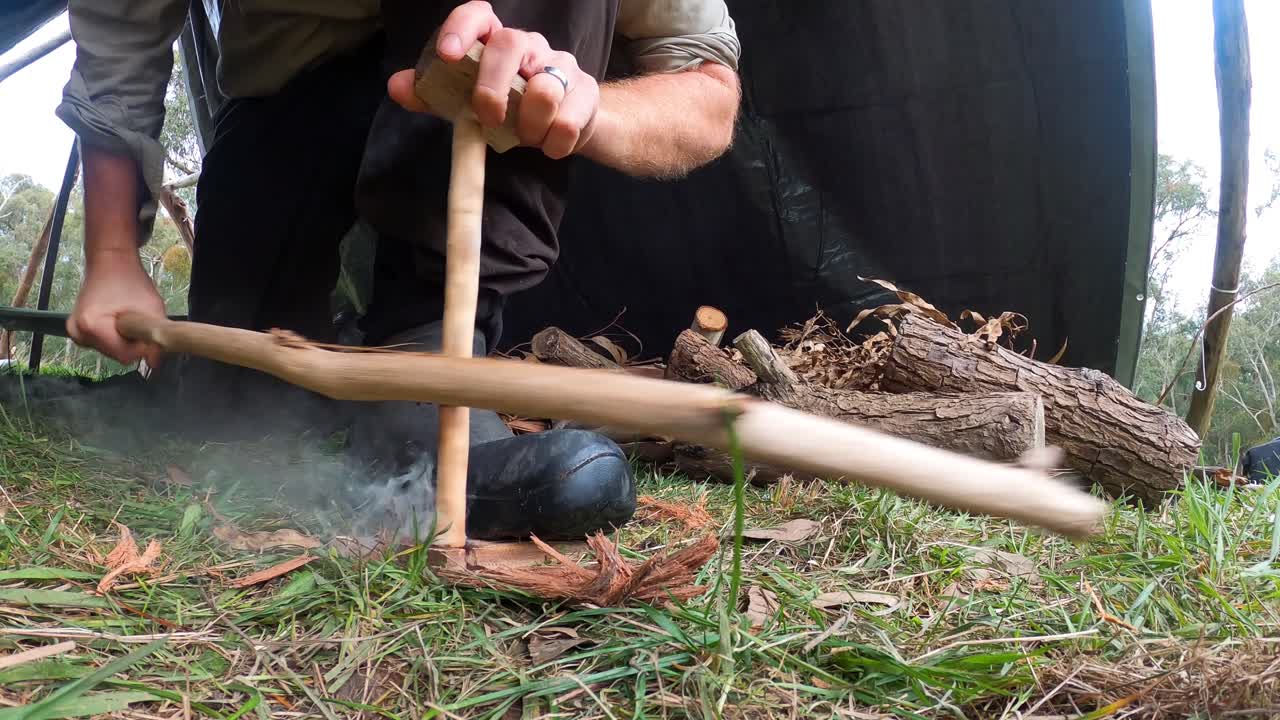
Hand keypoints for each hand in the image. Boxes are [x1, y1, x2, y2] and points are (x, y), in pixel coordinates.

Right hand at [67, 251, 165, 366]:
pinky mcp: (76, 330)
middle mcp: (77, 332)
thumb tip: (154, 364)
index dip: (141, 346)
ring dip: (123, 339)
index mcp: (91, 326)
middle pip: (116, 354)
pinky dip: (114, 337)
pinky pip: (102, 344)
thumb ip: (156, 336)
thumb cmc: (132, 281)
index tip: (147, 329)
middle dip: (132, 342)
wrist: (110, 262)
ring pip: (110, 350)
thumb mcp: (152, 307)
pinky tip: (116, 320)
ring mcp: (74, 332)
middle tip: (136, 319)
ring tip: (126, 316)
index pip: (124, 355)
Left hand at [387, 1, 599, 159]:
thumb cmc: (510, 111)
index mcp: (496, 43)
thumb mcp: (468, 105)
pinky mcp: (586, 93)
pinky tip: (549, 146)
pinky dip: (553, 143)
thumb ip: (433, 96)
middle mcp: (530, 46)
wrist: (563, 128)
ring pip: (545, 88)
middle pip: (510, 43)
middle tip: (488, 118)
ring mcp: (562, 66)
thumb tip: (397, 86)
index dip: (461, 28)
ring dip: (528, 125)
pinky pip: (568, 121)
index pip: (480, 14)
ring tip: (525, 137)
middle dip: (493, 85)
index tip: (447, 54)